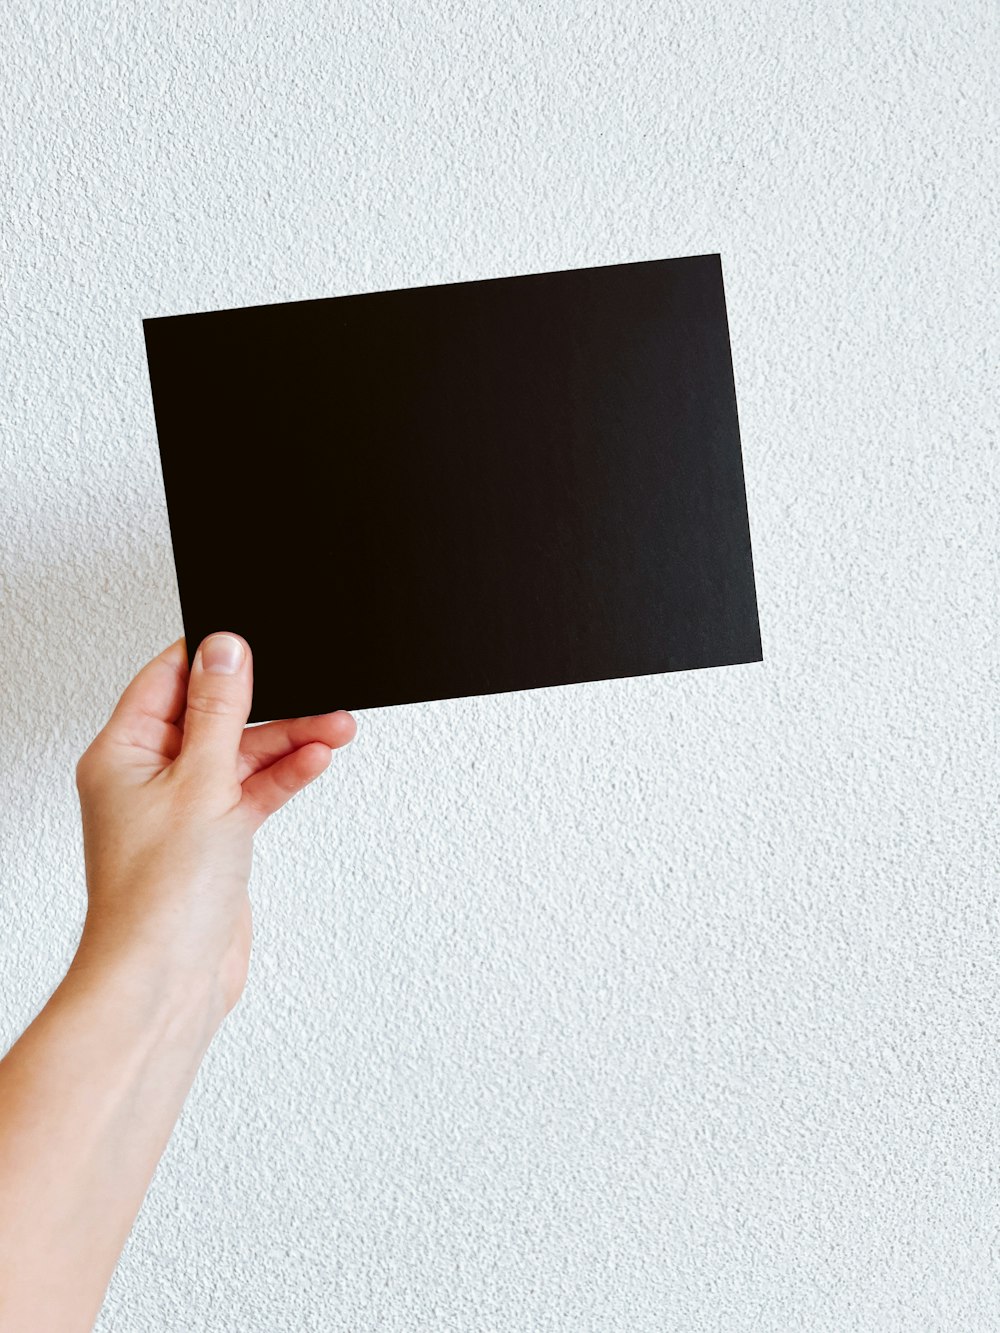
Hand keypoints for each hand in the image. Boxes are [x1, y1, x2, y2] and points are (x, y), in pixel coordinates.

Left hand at [72, 632, 356, 1025]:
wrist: (169, 981)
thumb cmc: (158, 898)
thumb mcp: (199, 783)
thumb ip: (218, 713)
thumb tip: (224, 650)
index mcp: (122, 753)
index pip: (167, 679)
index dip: (213, 656)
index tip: (257, 639)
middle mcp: (148, 777)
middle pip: (214, 716)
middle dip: (269, 702)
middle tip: (314, 687)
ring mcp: (182, 810)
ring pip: (241, 755)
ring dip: (288, 740)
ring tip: (335, 725)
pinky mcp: (214, 840)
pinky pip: (253, 791)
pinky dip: (285, 776)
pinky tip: (316, 760)